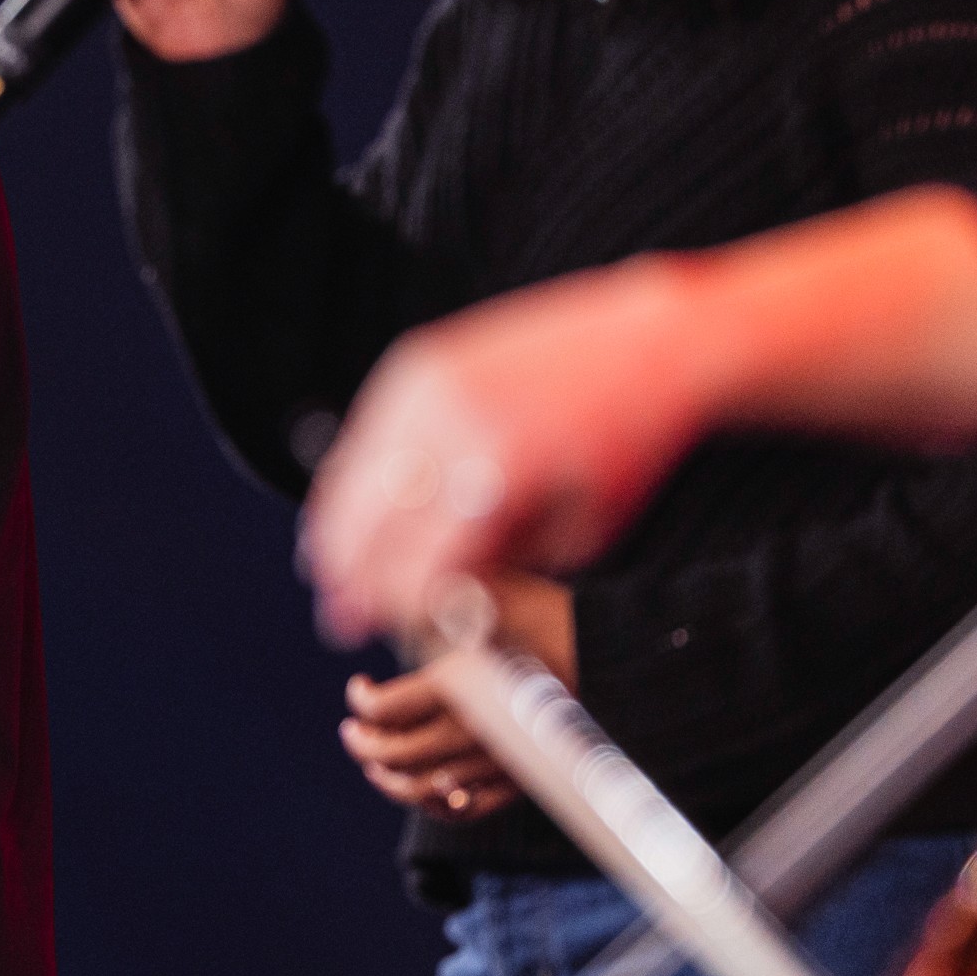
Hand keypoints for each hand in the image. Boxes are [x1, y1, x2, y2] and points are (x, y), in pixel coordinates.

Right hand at [300, 257, 703, 647]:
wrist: (647, 344)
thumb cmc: (625, 445)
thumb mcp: (581, 529)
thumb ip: (504, 562)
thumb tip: (437, 594)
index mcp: (499, 472)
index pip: (421, 560)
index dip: (397, 606)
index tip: (387, 632)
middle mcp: (452, 422)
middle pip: (371, 521)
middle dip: (351, 578)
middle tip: (343, 619)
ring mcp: (427, 385)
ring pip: (354, 475)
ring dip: (336, 532)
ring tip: (329, 572)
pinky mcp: (419, 362)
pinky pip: (366, 432)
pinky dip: (351, 478)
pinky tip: (348, 512)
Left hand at [336, 574, 573, 822]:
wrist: (620, 659)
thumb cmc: (554, 615)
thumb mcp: (490, 588)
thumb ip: (438, 594)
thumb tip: (390, 589)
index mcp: (459, 682)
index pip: (384, 709)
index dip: (362, 701)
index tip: (360, 688)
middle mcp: (474, 730)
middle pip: (395, 755)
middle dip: (363, 744)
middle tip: (353, 731)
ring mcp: (498, 761)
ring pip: (423, 791)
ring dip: (389, 780)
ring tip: (376, 764)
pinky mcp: (522, 781)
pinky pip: (467, 809)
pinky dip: (436, 804)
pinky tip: (426, 787)